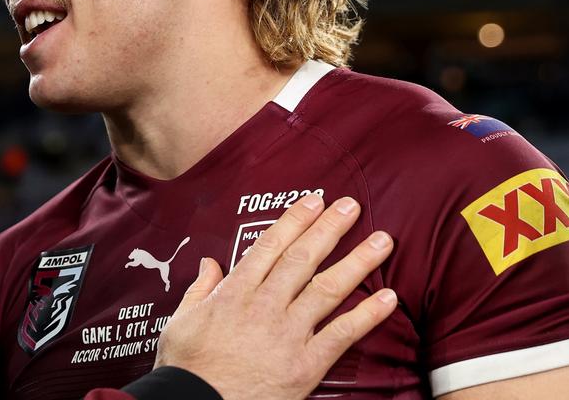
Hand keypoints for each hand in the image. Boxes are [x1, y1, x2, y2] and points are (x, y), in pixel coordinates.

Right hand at [153, 194, 395, 399]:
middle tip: (351, 207)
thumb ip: (198, 289)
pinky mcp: (305, 363)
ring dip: (358, 262)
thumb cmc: (188, 367)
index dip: (295, 221)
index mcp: (235, 292)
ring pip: (328, 289)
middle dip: (330, 229)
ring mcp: (287, 333)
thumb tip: (209, 264)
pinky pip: (341, 334)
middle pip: (303, 258)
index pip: (270, 246)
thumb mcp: (181, 321)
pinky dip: (367, 315)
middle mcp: (264, 305)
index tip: (313, 202)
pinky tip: (387, 297)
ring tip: (382, 241)